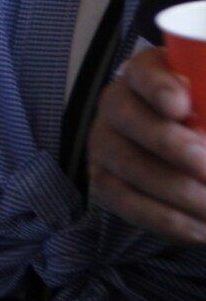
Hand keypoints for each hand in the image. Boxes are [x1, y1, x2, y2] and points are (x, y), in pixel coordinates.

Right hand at [89, 47, 205, 242]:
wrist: (196, 162)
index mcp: (150, 74)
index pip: (145, 72)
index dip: (159, 87)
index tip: (182, 108)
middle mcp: (118, 103)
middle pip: (126, 116)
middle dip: (169, 144)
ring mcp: (105, 143)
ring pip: (127, 164)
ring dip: (178, 191)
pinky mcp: (104, 181)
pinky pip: (126, 203)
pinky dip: (167, 219)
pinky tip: (202, 229)